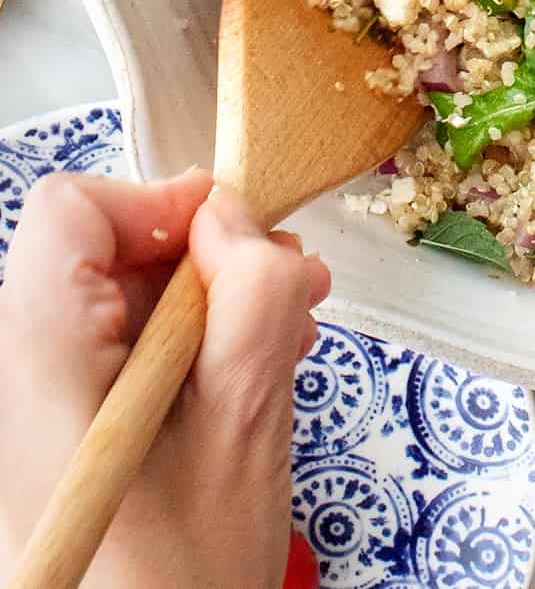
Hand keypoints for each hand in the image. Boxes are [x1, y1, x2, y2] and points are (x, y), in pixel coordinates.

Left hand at [0, 170, 329, 588]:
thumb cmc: (179, 584)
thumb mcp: (245, 422)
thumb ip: (249, 298)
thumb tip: (235, 219)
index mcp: (36, 356)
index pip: (74, 209)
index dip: (163, 204)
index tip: (234, 238)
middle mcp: (10, 375)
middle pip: (97, 254)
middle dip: (200, 262)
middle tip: (285, 289)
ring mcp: (23, 413)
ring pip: (109, 307)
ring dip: (201, 311)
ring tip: (280, 342)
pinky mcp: (45, 444)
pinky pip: (105, 362)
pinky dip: (176, 357)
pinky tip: (240, 383)